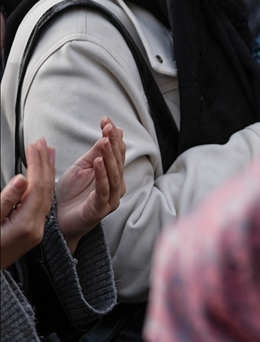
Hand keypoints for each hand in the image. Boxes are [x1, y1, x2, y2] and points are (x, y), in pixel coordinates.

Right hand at [0, 140, 54, 269]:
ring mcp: (35, 232)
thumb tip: (23, 179)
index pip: (37, 187)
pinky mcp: (31, 232)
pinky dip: (43, 187)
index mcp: (26, 225)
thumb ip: (6, 200)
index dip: (37, 164)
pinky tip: (41, 177)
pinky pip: (42, 204)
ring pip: (46, 196)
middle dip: (45, 164)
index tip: (34, 146)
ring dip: (46, 173)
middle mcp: (36, 229)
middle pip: (46, 189)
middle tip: (42, 144)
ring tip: (46, 153)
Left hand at [55, 118, 126, 255]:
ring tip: (105, 141)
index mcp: (113, 175)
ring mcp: (111, 198)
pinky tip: (98, 162)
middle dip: (113, 143)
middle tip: (108, 127)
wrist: (59, 220)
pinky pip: (104, 190)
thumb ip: (96, 152)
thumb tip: (109, 132)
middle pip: (118, 161)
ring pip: (114, 174)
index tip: (106, 120)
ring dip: (110, 156)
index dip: (113, 136)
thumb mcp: (82, 167)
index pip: (117, 152)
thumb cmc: (71, 194)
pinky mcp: (101, 208)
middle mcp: (116, 185)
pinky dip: (102, 175)